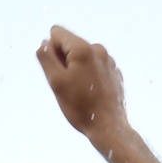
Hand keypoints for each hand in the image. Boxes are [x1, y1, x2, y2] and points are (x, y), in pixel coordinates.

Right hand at [36, 26, 128, 148]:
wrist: (110, 130)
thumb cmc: (82, 108)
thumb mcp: (55, 81)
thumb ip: (46, 56)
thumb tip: (45, 42)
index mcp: (83, 48)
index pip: (56, 33)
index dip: (52, 52)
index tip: (60, 72)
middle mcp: (99, 49)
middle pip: (70, 44)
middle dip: (65, 61)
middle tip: (71, 85)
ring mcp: (110, 61)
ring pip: (82, 56)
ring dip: (77, 69)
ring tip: (82, 91)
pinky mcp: (115, 73)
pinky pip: (95, 67)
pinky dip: (90, 76)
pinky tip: (93, 94)